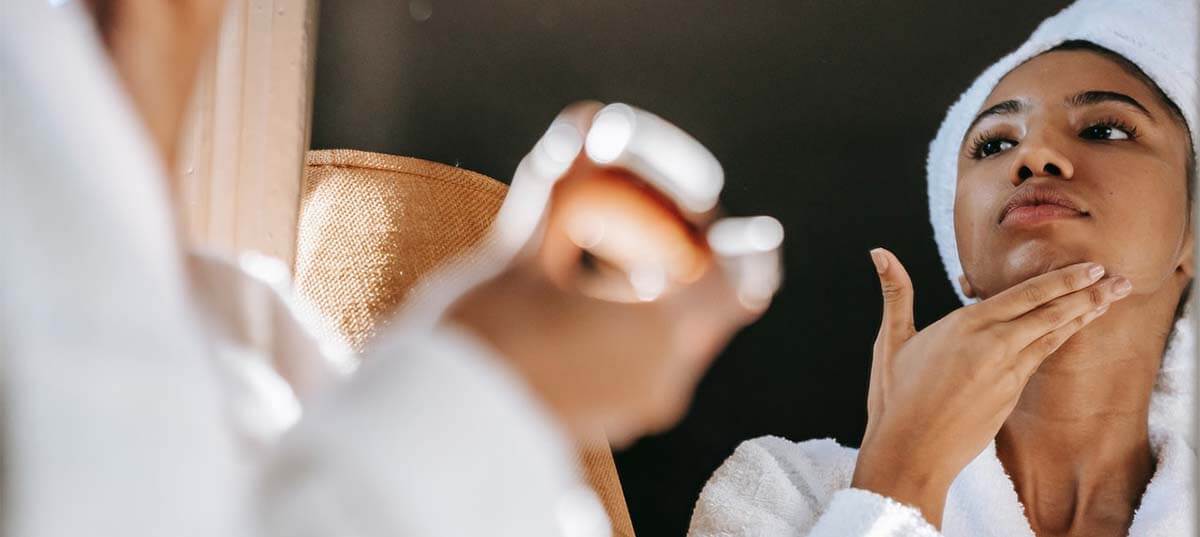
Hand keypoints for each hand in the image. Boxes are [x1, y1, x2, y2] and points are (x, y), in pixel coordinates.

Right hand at [447, 102, 781, 444]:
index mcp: (657, 330)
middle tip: (638, 218)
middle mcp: (665, 375)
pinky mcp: (615, 418)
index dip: (731, 233)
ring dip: (653, 289)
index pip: (738, 272)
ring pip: (677, 330)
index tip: (709, 207)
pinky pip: (646, 359)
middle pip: (708, 299)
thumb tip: (582, 126)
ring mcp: (641, 404)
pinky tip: (577, 304)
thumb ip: (558, 189)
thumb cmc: (477, 341)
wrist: (432, 429)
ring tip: (594, 261)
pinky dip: (630, 324)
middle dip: (681, 253)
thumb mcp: (518, 255)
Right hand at [850, 248, 1131, 526]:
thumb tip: (879, 251)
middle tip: (1119, 279)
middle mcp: (992, 345)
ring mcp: (1006, 373)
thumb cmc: (895, 398)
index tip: (1091, 268)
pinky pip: (1039, 360)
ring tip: (1110, 300)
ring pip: (1052, 337)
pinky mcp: (1010, 396)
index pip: (1025, 295)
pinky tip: (1071, 331)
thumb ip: (895, 292)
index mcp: (965, 326)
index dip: (1062, 281)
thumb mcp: (891, 340)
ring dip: (1083, 316)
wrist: (911, 452)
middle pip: (1049, 313)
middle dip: (1087, 294)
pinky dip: (1060, 340)